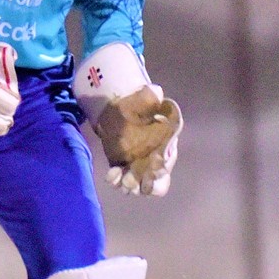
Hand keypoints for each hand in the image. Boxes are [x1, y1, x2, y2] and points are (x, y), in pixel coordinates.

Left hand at [75, 43, 181, 196]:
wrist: (118, 107)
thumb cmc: (137, 102)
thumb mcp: (145, 96)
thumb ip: (151, 97)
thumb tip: (156, 92)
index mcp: (165, 145)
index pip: (167, 163)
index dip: (161, 168)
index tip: (153, 163)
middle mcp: (153, 161)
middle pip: (156, 184)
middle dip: (146, 185)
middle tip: (134, 180)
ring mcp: (137, 166)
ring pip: (138, 186)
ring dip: (129, 186)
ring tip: (122, 178)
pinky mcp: (121, 166)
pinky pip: (120, 180)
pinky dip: (116, 180)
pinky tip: (111, 173)